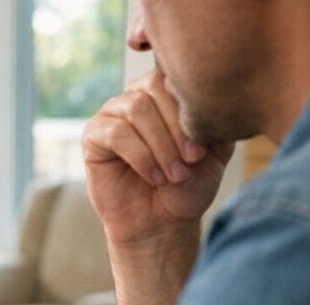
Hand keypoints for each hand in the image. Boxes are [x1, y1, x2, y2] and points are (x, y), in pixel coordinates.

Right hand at [82, 70, 234, 247]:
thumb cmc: (188, 185)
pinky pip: (116, 133)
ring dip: (160, 145)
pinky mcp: (93, 135)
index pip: (176, 77)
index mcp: (166, 90)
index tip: (202, 151)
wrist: (162, 222)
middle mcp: (138, 94)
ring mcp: (113, 113)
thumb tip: (210, 97)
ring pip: (136, 109)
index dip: (190, 111)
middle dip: (176, 129)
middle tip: (190, 162)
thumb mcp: (216, 150)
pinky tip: (154, 177)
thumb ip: (216, 118)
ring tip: (174, 174)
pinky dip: (140, 156)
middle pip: (154, 88)